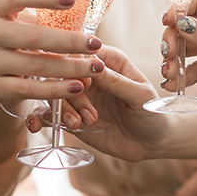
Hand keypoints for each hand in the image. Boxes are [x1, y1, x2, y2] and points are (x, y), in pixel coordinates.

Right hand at [0, 0, 104, 104]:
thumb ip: (28, 17)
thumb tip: (76, 19)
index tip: (73, 0)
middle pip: (33, 37)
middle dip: (70, 41)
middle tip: (96, 43)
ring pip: (36, 66)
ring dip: (71, 67)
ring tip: (96, 67)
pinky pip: (30, 90)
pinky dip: (56, 89)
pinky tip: (77, 86)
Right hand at [49, 45, 173, 161]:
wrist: (150, 143)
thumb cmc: (152, 113)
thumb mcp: (140, 96)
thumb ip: (117, 82)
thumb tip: (94, 66)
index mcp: (110, 61)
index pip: (83, 52)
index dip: (77, 66)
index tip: (85, 84)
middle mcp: (91, 75)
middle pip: (64, 72)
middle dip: (70, 93)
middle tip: (88, 114)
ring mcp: (80, 96)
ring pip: (54, 92)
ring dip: (64, 109)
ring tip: (82, 123)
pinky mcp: (72, 115)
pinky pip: (49, 113)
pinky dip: (44, 117)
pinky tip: (48, 126)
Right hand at [159, 0, 196, 114]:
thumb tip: (179, 21)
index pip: (196, 0)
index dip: (178, 9)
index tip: (166, 22)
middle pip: (185, 24)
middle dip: (173, 38)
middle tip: (168, 54)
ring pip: (185, 47)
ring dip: (173, 59)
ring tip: (167, 73)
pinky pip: (192, 67)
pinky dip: (180, 75)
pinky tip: (171, 84)